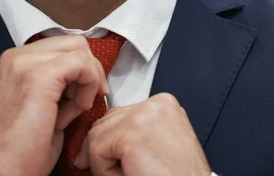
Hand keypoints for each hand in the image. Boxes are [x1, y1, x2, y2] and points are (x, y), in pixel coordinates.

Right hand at [0, 35, 107, 175]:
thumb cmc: (17, 150)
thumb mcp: (39, 109)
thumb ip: (58, 90)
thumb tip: (81, 85)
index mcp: (15, 63)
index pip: (60, 47)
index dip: (80, 68)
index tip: (86, 94)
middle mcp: (17, 57)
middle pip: (72, 43)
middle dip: (89, 68)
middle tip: (90, 97)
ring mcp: (26, 62)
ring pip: (78, 49)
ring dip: (89, 76)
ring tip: (79, 106)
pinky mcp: (39, 75)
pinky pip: (81, 63)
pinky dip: (89, 82)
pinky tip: (79, 107)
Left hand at [76, 93, 210, 175]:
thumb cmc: (177, 175)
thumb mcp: (160, 144)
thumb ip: (136, 131)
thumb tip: (98, 136)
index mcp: (164, 105)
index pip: (121, 114)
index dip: (114, 141)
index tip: (119, 157)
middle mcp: (155, 104)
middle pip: (107, 120)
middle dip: (105, 148)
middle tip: (119, 170)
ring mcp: (143, 115)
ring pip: (98, 134)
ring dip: (106, 160)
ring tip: (131, 171)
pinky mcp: (130, 132)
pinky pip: (96, 149)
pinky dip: (104, 170)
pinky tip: (129, 174)